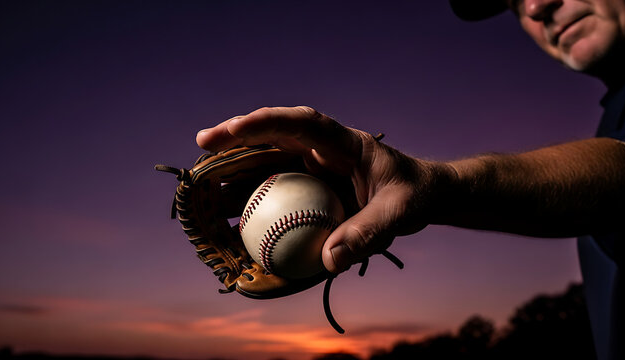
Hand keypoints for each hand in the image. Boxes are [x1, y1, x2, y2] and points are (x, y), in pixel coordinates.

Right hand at [196, 106, 455, 272]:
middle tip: (201, 151)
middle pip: (272, 136)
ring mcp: (313, 165)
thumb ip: (368, 232)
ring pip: (267, 161)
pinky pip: (275, 188)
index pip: (299, 122)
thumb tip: (329, 260)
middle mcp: (321, 148)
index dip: (262, 123)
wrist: (423, 196)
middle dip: (235, 140)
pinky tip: (232, 217)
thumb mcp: (400, 212)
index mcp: (343, 141)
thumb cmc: (414, 195)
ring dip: (236, 172)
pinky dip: (252, 198)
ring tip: (204, 192)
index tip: (230, 132)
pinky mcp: (309, 184)